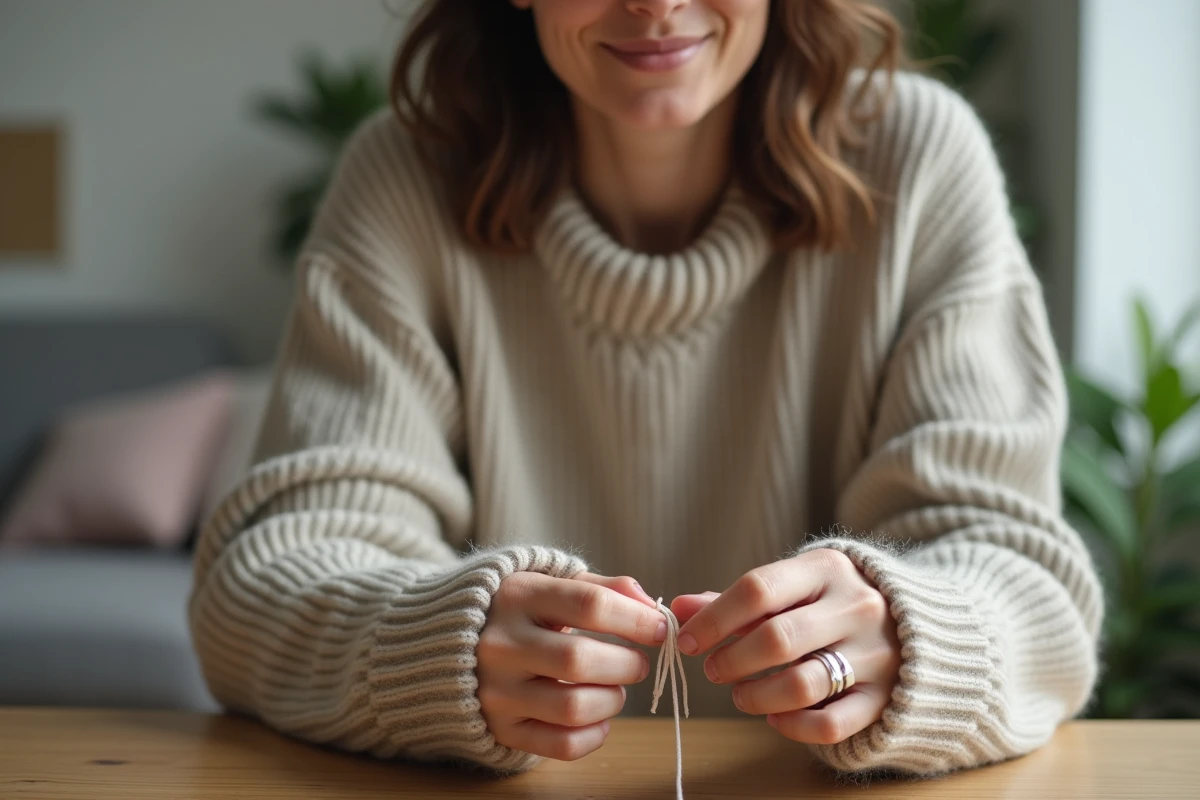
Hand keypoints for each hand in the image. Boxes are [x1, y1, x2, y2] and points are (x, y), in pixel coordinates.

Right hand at [478, 572, 667, 760]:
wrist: (449, 642)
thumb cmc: (522, 611)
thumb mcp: (554, 584)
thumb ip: (605, 589)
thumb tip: (653, 610)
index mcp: (518, 596)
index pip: (589, 605)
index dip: (636, 619)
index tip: (659, 629)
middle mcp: (500, 644)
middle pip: (581, 660)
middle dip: (627, 664)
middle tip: (639, 663)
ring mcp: (496, 690)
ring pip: (573, 707)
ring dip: (613, 700)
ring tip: (616, 689)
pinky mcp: (500, 728)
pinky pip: (562, 745)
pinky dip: (595, 735)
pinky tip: (600, 718)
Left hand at [672, 549, 900, 744]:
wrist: (922, 625)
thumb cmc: (833, 603)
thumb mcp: (793, 587)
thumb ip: (737, 600)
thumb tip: (680, 609)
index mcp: (827, 569)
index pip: (758, 589)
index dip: (715, 618)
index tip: (690, 641)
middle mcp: (856, 607)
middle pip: (777, 638)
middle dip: (732, 659)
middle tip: (713, 670)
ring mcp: (875, 654)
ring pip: (802, 684)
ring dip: (756, 695)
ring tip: (740, 695)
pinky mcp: (884, 697)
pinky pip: (830, 723)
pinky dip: (793, 725)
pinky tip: (774, 717)